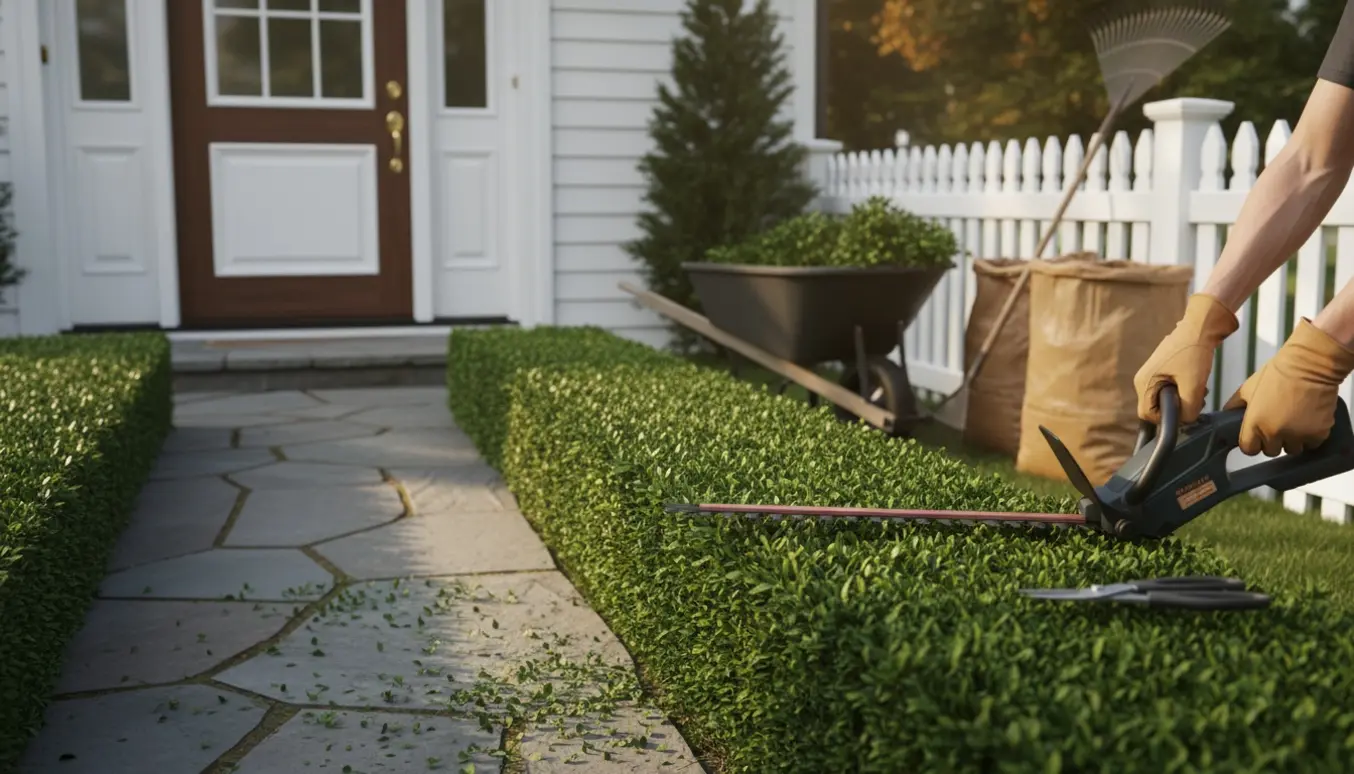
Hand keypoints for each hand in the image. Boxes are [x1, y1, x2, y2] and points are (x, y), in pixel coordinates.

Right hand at [1134, 293, 1238, 423]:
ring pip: (1165, 399)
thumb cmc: (1194, 352)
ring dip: (1183, 399)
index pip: (1148, 415)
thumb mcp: (1194, 385)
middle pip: (1156, 407)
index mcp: (1144, 383)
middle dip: (1177, 408)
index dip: (1167, 419)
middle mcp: (1143, 379)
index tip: (1186, 411)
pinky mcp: (1163, 370)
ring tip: (1199, 390)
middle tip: (1196, 400)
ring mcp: (1152, 374)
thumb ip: (1189, 409)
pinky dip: (1184, 390)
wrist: (1201, 326)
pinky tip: (1197, 383)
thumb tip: (1187, 422)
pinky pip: (1169, 389)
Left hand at [1224, 318, 1353, 455]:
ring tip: (1294, 421)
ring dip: (1292, 440)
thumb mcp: (1248, 388)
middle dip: (1273, 440)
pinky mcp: (1318, 433)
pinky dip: (1311, 436)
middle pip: (1270, 451)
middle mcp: (1275, 432)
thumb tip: (1226, 415)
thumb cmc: (1279, 373)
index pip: (1249, 449)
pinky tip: (1308, 420)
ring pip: (1292, 449)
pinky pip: (1312, 444)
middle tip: (1278, 424)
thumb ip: (1235, 405)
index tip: (1256, 437)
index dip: (1252, 443)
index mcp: (1255, 423)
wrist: (1309, 364)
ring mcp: (1298, 434)